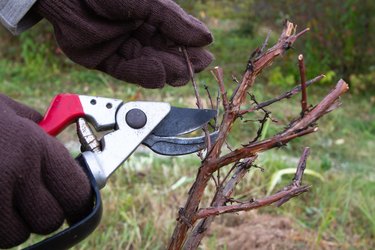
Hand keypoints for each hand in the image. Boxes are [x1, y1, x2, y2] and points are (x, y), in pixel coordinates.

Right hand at [0, 94, 91, 248]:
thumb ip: (40, 131)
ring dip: (11, 224)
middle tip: (28, 199)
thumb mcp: (8, 111)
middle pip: (50, 220)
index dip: (75, 200)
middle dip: (41, 213)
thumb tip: (59, 145)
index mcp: (34, 146)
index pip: (76, 192)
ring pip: (17, 236)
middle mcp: (15, 173)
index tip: (70, 201)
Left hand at [33, 0, 213, 87]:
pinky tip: (158, 75)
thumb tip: (207, 38)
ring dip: (165, 71)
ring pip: (148, 65)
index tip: (205, 58)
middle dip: (180, 63)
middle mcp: (138, 34)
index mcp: (150, 17)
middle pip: (164, 55)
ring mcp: (122, 48)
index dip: (190, 49)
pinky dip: (143, 75)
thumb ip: (174, 22)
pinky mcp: (106, 61)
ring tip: (179, 73)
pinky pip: (127, 71)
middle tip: (194, 69)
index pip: (176, 38)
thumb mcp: (148, 3)